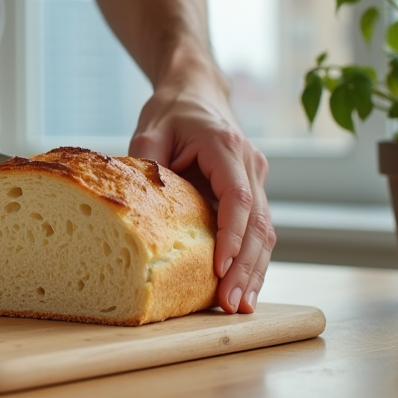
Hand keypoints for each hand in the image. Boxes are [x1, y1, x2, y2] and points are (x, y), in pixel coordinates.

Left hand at [128, 68, 273, 314]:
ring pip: (264, 231)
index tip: (221, 268)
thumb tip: (132, 205)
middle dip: (245, 266)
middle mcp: (250, 163)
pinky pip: (257, 229)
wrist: (196, 91)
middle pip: (258, 222)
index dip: (232, 235)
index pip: (238, 197)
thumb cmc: (172, 110)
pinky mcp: (253, 189)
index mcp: (225, 146)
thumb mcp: (150, 129)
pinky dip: (252, 260)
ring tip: (240, 306)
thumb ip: (145, 162)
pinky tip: (244, 288)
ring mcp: (256, 177)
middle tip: (230, 303)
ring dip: (254, 270)